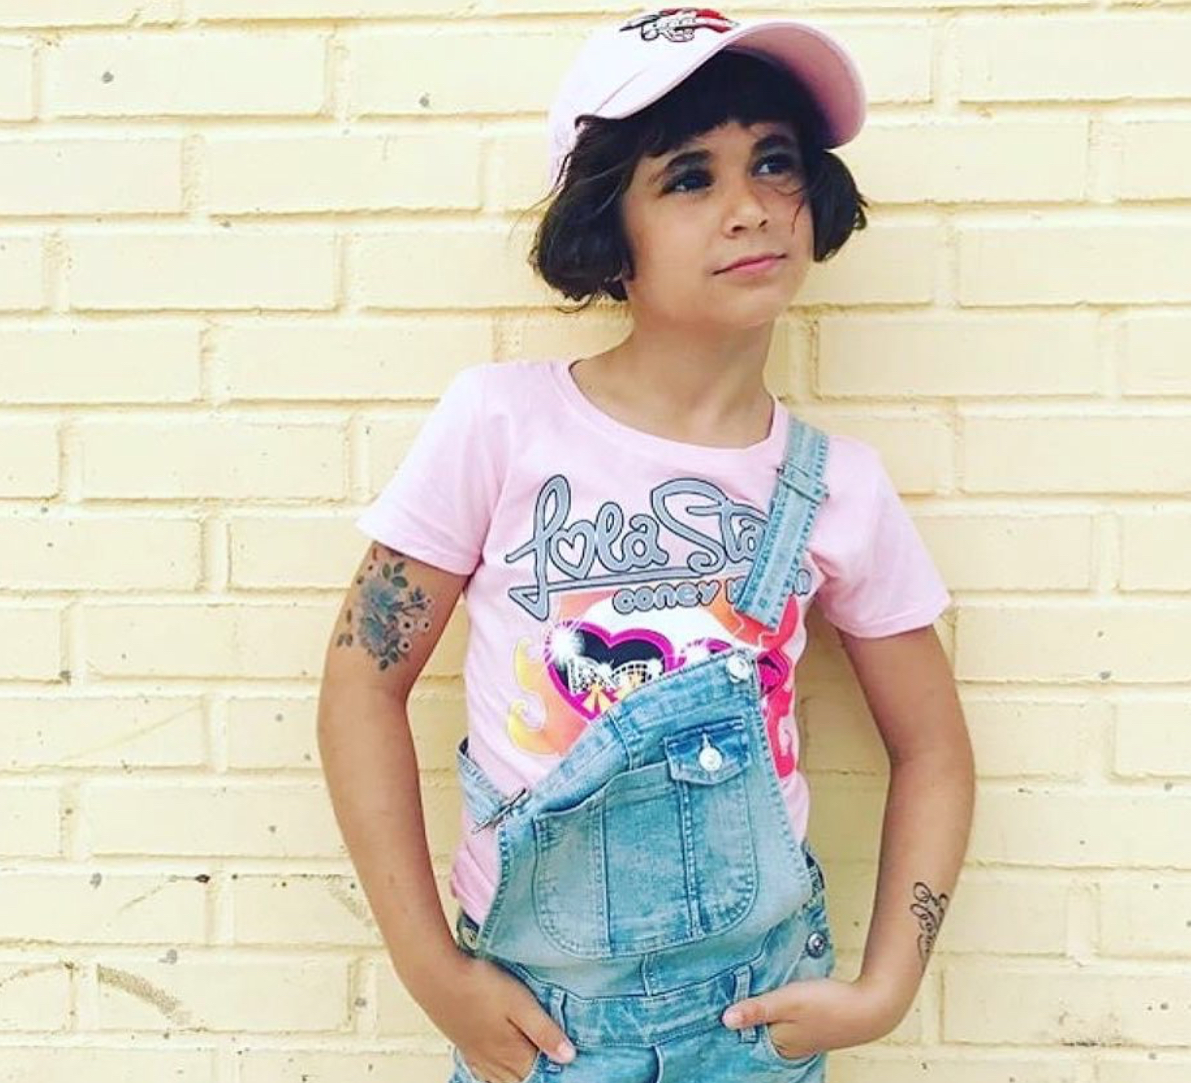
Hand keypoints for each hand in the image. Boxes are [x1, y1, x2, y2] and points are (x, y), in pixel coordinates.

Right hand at [435, 949, 576, 1082]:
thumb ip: (544, 1031)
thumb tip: (568, 1056)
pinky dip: (498, 1073)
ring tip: (531, 1061)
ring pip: (504, 1079)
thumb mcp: (521, 1003)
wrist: (437, 977)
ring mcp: (478, 1056)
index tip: (567, 1060)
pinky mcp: (465, 1046)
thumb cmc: (479, 985)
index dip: (556, 1068)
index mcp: (513, 1054)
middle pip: (523, 1079)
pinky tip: (500, 1064)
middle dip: (539, 1072)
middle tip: (551, 1057)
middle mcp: (495, 1062)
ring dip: (519, 1074)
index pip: (541, 1075)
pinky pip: (485, 1072)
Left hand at [721, 975, 899, 1059]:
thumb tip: (724, 1020)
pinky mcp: (806, 1027)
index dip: (728, 1023)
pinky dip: (771, 1009)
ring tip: (740, 991)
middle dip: (741, 1016)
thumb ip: (757, 1010)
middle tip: (722, 994)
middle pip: (753, 1032)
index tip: (710, 1007)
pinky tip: (768, 996)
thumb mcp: (787, 1002)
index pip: (742, 1039)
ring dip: (756, 1010)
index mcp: (778, 1045)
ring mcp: (797, 1038)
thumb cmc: (830, 1005)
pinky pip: (780, 1020)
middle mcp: (786, 1047)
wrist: (871, 1006)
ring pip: (767, 1024)